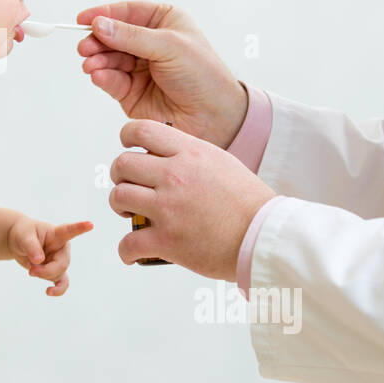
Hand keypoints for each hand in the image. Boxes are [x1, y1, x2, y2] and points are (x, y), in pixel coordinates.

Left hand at [6, 215, 94, 296]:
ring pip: (58, 274)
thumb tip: (39, 260)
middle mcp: (62, 248)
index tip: (90, 224)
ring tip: (31, 270)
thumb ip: (31, 247)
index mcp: (56, 234)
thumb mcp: (24, 237)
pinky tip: (49, 292)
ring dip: (43, 275)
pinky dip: (58, 289)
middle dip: (45, 271)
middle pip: (62, 264)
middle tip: (31, 271)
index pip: (69, 231)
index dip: (80, 228)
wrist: (18, 242)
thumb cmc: (23, 234)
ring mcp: (59, 260)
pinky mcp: (54, 271)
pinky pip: (61, 283)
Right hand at [76, 1, 249, 147]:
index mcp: (163, 22)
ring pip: (108, 58)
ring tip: (91, 64)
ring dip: (97, 60)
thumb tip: (99, 25)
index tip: (82, 19)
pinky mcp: (131, 91)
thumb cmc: (202, 75)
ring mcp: (139, 67)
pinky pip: (111, 79)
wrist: (213, 117)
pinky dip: (102, 76)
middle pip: (112, 35)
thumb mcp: (169, 46)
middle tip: (85, 47)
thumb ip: (131, 37)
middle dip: (97, 40)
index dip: (104, 14)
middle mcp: (149, 43)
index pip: (127, 12)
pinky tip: (98, 75)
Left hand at [108, 120, 275, 279]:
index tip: (128, 149)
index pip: (140, 130)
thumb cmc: (247, 202)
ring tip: (131, 214)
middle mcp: (174, 176)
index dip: (126, 138)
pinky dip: (125, 250)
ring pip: (118, 197)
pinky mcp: (167, 241)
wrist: (265, 237)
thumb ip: (189, 156)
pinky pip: (128, 242)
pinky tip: (132, 252)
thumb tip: (163, 155)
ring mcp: (168, 208)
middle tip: (129, 186)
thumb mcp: (221, 162)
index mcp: (189, 153)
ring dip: (119, 207)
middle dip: (119, 176)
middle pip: (122, 164)